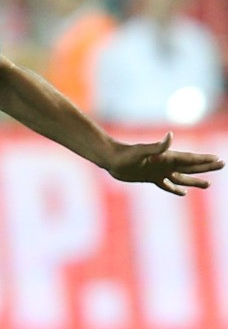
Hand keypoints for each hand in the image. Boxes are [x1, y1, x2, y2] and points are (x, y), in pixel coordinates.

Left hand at [105, 132, 222, 194]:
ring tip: (208, 184)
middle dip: (206, 167)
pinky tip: (183, 193)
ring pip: (181, 178)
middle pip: (190, 167)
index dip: (204, 160)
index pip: (190, 159)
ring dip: (195, 181)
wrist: (111, 159)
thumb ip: (157, 146)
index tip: (218, 159)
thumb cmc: (125, 155)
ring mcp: (159, 171)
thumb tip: (170, 136)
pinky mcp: (150, 178)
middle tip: (222, 164)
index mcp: (166, 158)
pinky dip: (175, 189)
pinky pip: (166, 185)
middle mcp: (165, 164)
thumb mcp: (141, 151)